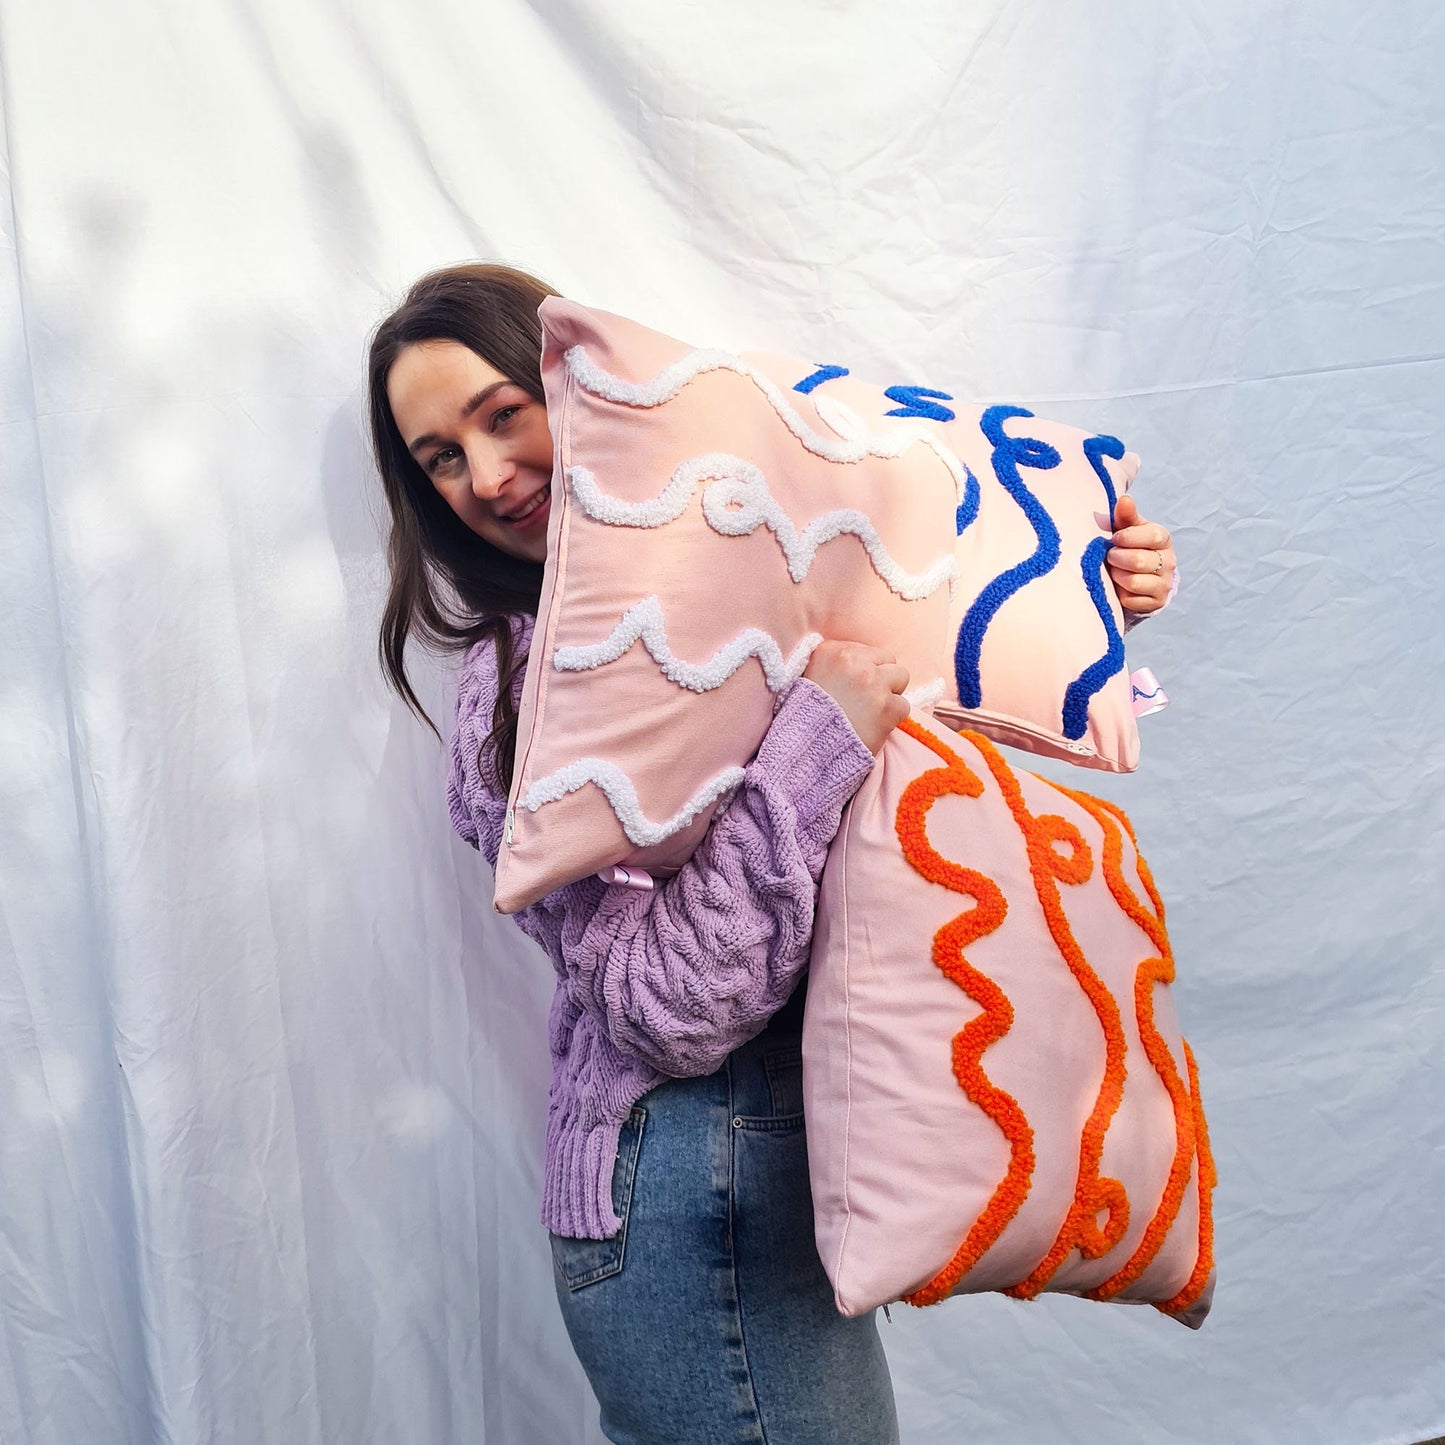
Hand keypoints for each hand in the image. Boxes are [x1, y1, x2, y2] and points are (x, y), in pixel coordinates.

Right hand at [803, 641, 910, 752]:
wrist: (807, 750)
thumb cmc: (808, 717)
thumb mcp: (810, 677)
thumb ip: (836, 665)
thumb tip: (866, 662)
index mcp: (830, 651)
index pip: (867, 651)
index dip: (863, 672)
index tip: (850, 690)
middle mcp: (852, 661)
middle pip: (888, 660)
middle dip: (881, 680)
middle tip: (862, 702)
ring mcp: (871, 682)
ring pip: (901, 677)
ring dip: (889, 696)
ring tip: (868, 713)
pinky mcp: (886, 706)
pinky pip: (904, 705)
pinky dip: (892, 718)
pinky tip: (872, 726)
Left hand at [1106, 494, 1175, 614]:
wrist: (1137, 578)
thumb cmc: (1129, 547)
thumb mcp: (1127, 529)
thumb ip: (1126, 515)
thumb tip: (1124, 499)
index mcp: (1163, 539)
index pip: (1153, 535)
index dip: (1129, 537)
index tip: (1114, 538)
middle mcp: (1169, 561)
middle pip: (1140, 561)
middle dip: (1117, 558)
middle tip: (1110, 556)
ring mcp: (1164, 583)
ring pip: (1134, 582)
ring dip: (1117, 576)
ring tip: (1113, 571)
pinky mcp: (1156, 602)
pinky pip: (1131, 600)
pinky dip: (1120, 594)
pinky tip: (1118, 587)